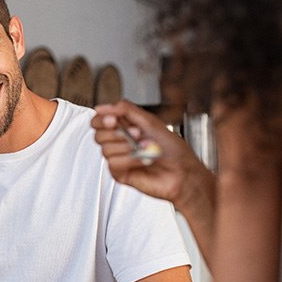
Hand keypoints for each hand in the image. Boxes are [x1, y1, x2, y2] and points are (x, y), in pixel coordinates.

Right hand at [92, 100, 207, 209]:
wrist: (183, 172)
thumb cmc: (173, 149)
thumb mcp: (149, 121)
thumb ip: (125, 110)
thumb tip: (101, 107)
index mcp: (125, 127)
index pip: (99, 120)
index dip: (102, 119)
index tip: (113, 119)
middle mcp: (119, 142)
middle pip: (98, 135)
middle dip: (117, 133)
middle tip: (136, 133)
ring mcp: (119, 158)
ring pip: (105, 149)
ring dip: (128, 146)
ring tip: (146, 147)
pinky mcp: (120, 173)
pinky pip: (114, 163)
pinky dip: (131, 159)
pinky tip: (144, 159)